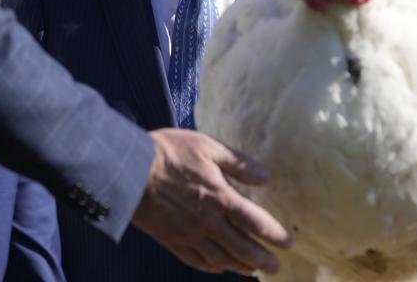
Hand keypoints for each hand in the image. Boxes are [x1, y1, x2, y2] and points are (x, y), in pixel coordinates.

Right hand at [131, 128, 292, 275]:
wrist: (129, 170)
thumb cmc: (169, 153)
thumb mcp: (207, 147)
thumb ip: (237, 163)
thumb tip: (265, 176)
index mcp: (219, 197)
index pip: (255, 222)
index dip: (274, 234)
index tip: (288, 243)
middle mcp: (207, 222)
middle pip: (242, 248)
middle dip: (262, 260)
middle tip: (276, 267)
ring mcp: (189, 235)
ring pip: (221, 259)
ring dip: (240, 267)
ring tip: (253, 271)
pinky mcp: (172, 240)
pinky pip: (197, 261)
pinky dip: (212, 267)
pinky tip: (220, 267)